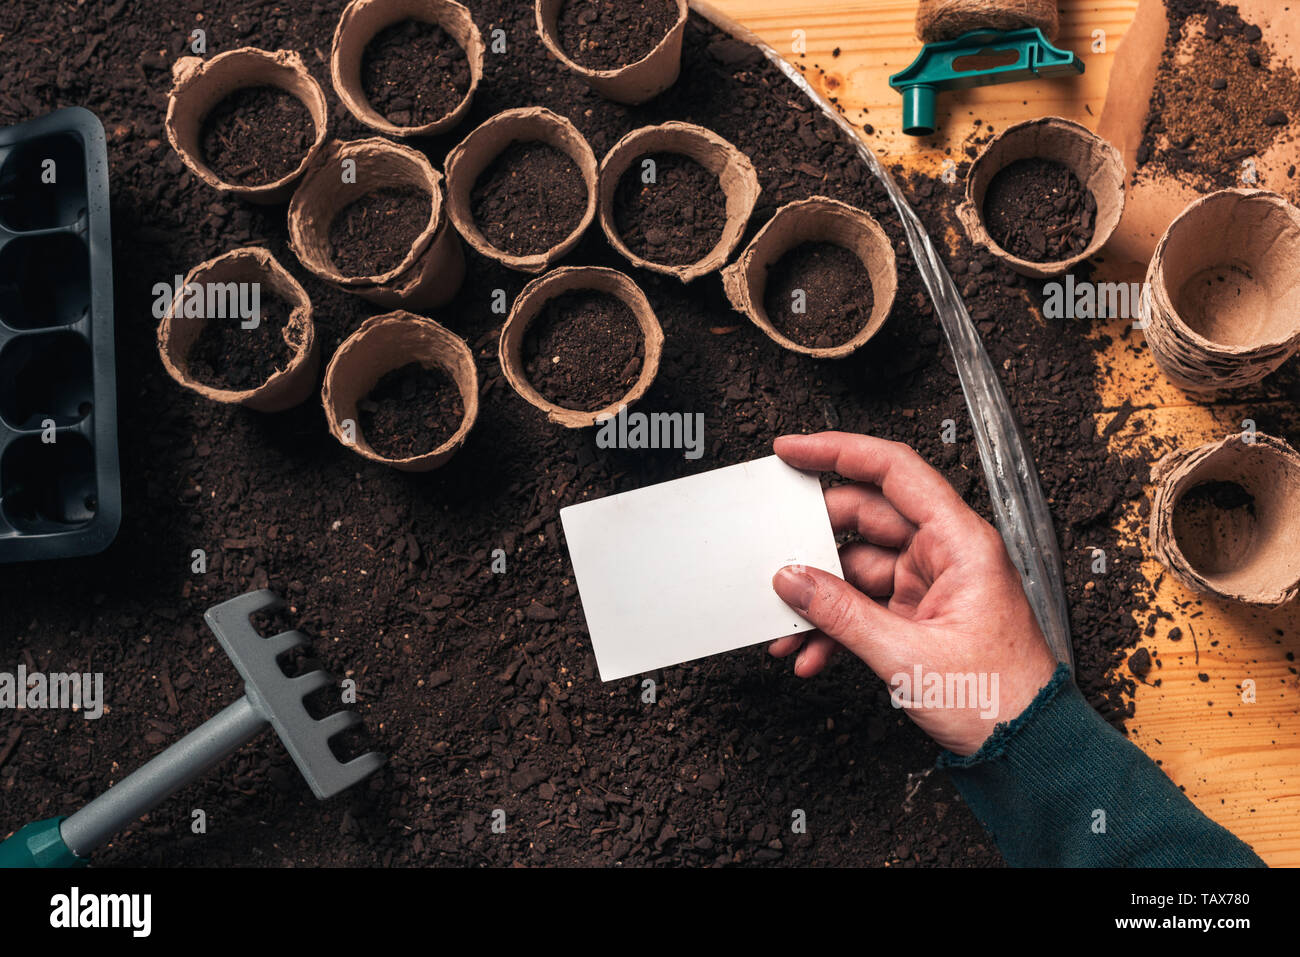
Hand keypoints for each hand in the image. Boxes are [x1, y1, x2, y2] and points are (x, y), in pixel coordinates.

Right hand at [768, 431, 1058, 755]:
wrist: (1027, 748)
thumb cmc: (1002, 698)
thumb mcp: (907, 655)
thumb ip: (842, 613)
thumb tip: (795, 580)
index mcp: (961, 542)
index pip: (894, 471)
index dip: (838, 452)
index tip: (794, 450)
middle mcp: (947, 554)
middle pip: (865, 520)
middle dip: (815, 545)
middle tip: (777, 558)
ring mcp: (931, 584)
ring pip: (857, 568)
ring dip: (820, 599)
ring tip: (790, 625)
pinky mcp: (919, 614)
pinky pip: (864, 604)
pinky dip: (835, 626)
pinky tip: (812, 650)